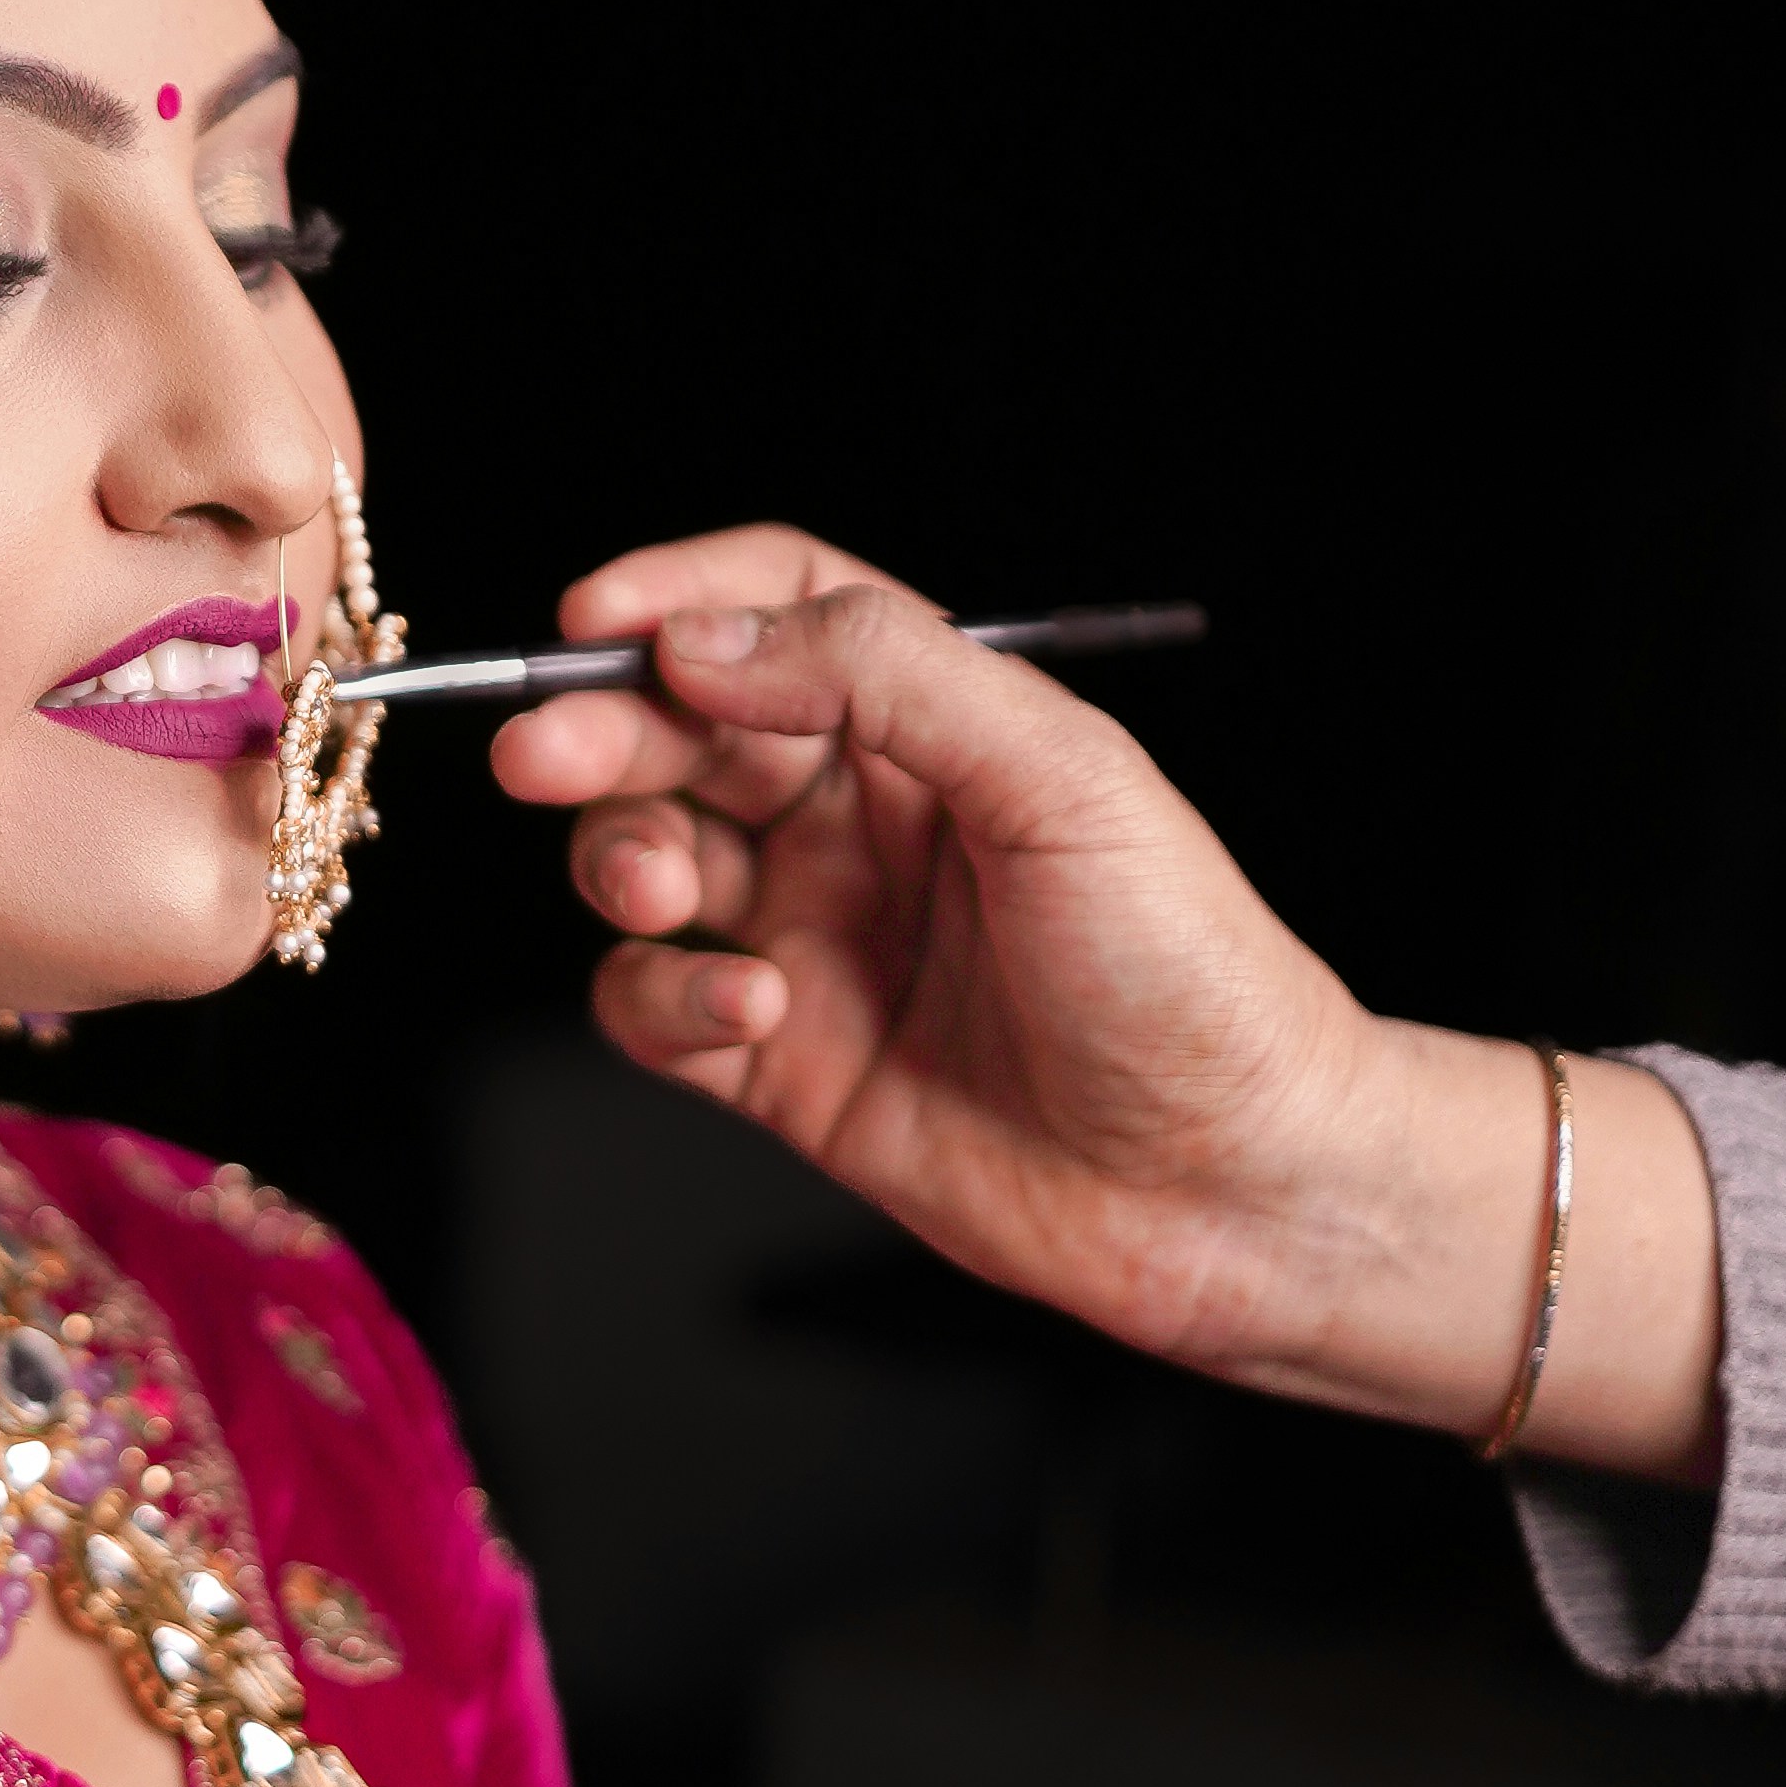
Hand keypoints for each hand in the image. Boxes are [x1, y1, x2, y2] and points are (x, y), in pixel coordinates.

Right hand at [494, 529, 1723, 1471]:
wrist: (1240, 1188)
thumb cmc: (1190, 972)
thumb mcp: (1060, 779)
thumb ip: (883, 677)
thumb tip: (707, 636)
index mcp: (932, 726)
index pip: (777, 611)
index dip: (677, 599)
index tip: (596, 618)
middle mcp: (859, 820)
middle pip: (677, 731)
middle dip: (599, 731)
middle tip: (545, 756)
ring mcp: (813, 938)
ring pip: (643, 861)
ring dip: (622, 862)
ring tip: (668, 892)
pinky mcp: (781, 1062)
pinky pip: (655, 1004)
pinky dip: (667, 996)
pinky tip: (748, 1008)